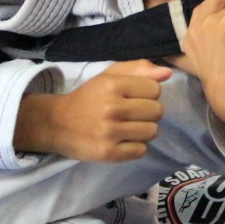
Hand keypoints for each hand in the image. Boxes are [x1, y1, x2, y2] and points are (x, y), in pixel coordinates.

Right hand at [13, 59, 169, 161]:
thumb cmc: (89, 98)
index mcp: (112, 85)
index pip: (155, 89)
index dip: (148, 93)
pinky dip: (136, 147)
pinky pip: (141, 151)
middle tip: (132, 114)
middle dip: (148, 112)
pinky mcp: (108, 153)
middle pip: (157, 111)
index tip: (135, 97)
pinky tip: (123, 140)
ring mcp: (109, 133)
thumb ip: (139, 70)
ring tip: (128, 127)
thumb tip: (167, 74)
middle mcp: (111, 108)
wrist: (57, 124)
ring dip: (144, 130)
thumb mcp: (109, 76)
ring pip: (152, 132)